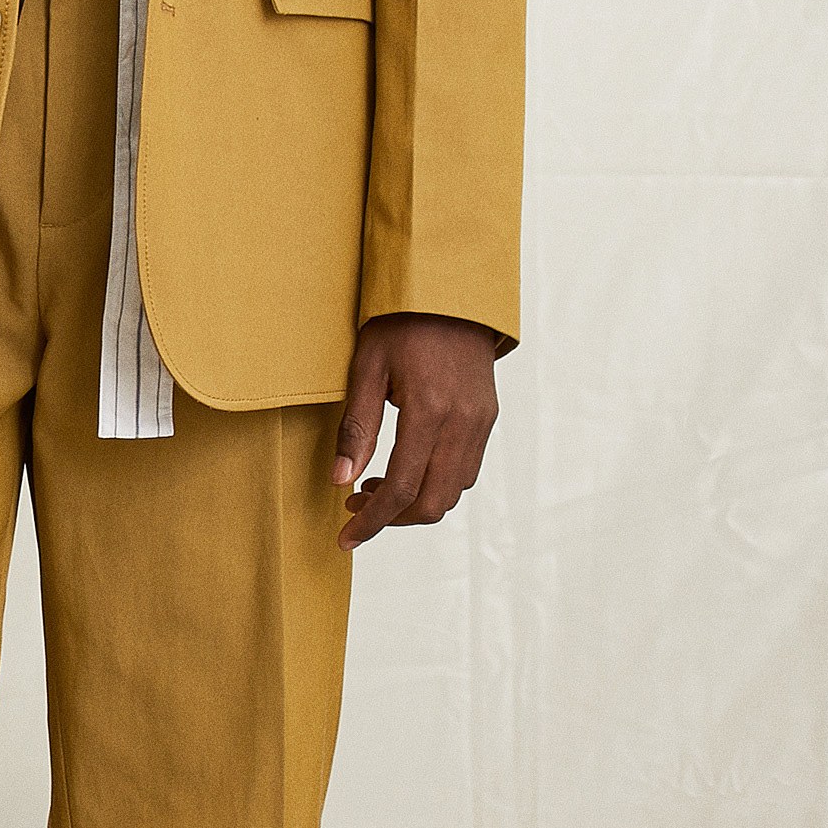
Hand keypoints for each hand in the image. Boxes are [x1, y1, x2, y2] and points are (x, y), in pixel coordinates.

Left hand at [333, 313, 504, 551]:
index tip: (345, 537)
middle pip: (432, 502)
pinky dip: (436, 483)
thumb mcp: (367, 367)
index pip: (400, 488)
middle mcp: (462, 422)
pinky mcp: (487, 418)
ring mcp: (480, 421)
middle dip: (392, 519)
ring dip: (414, 503)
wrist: (452, 290)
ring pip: (453, 491)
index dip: (371, 521)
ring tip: (375, 487)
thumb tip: (340, 480)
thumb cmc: (401, 323)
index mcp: (429, 410)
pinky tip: (407, 468)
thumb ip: (356, 427)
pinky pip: (467, 470)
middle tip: (355, 509)